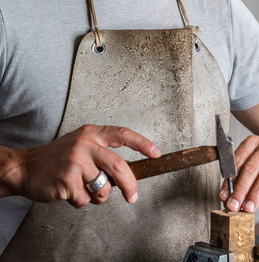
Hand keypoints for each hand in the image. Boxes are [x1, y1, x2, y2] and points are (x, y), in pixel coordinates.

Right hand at [2, 125, 161, 207]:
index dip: (143, 143)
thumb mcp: (80, 144)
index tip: (156, 153)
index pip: (123, 134)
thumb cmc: (56, 157)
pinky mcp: (68, 180)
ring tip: (82, 187)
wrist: (25, 167)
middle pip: (120, 167)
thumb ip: (101, 151)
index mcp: (91, 133)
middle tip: (132, 196)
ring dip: (96, 196)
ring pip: (103, 188)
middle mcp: (86, 144)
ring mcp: (77, 162)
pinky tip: (68, 191)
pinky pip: (86, 200)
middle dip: (130, 186)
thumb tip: (126, 171)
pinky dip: (80, 201)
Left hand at [219, 135, 258, 214]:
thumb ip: (240, 180)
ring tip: (248, 208)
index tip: (224, 196)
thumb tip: (227, 197)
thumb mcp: (253, 171)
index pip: (238, 161)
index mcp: (253, 142)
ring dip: (255, 194)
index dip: (229, 180)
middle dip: (241, 189)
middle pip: (251, 168)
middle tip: (234, 204)